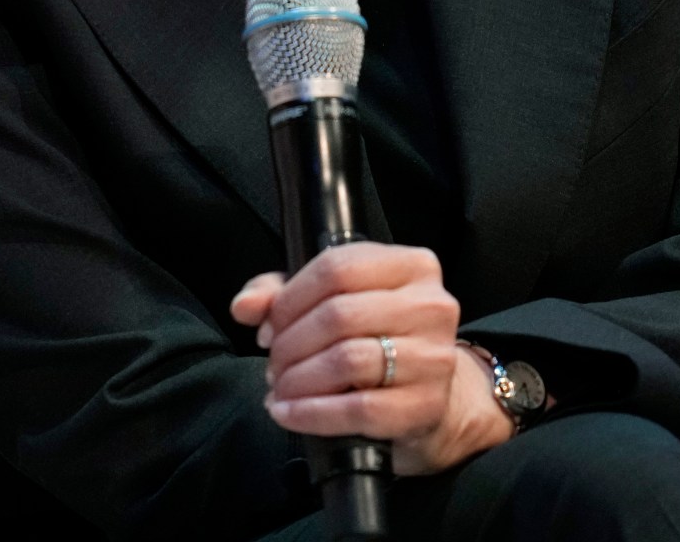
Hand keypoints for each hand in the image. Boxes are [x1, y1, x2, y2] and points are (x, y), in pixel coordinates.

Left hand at [228, 242, 509, 475]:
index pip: (335, 269)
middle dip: (289, 344)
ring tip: (281, 388)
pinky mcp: (427, 405)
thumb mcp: (330, 301)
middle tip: (272, 364)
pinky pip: (359, 409)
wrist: (429, 395)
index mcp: (411, 266)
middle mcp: (431, 306)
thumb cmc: (375, 338)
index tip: (266, 327)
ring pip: (347, 360)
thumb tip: (245, 306)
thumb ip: (279, 293)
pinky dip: (312, 413)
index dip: (288, 300)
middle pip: (337, 316)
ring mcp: (434, 357)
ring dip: (298, 379)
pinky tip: (289, 413)